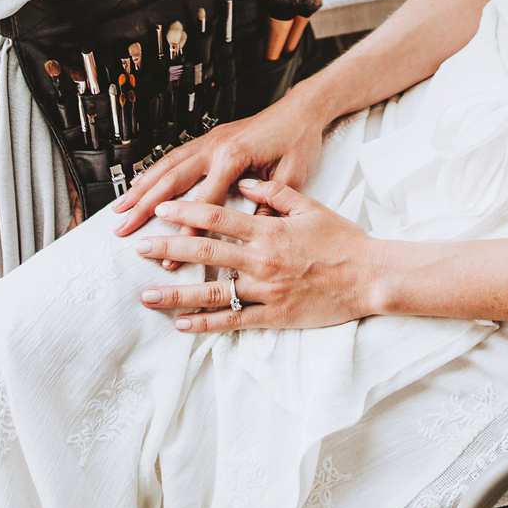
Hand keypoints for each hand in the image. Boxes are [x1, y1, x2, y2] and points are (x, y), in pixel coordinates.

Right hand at [112, 89, 325, 239]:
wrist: (302, 110)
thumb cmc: (299, 142)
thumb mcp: (292, 178)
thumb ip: (268, 207)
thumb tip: (248, 239)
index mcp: (234, 157)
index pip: (203, 203)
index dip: (186, 233)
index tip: (171, 258)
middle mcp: (216, 146)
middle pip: (171, 180)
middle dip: (144, 206)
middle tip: (121, 229)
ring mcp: (210, 140)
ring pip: (167, 165)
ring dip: (141, 187)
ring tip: (119, 209)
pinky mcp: (211, 138)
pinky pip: (176, 156)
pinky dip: (154, 171)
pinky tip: (142, 183)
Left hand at [135, 179, 378, 331]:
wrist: (369, 276)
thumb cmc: (343, 240)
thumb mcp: (311, 206)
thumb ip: (275, 193)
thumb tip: (244, 182)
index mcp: (269, 230)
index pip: (218, 217)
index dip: (186, 212)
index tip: (161, 210)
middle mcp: (262, 260)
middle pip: (205, 252)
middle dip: (168, 248)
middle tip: (138, 247)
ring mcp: (266, 290)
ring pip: (212, 291)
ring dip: (176, 292)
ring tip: (146, 294)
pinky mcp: (274, 316)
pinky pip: (233, 321)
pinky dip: (205, 324)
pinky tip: (182, 325)